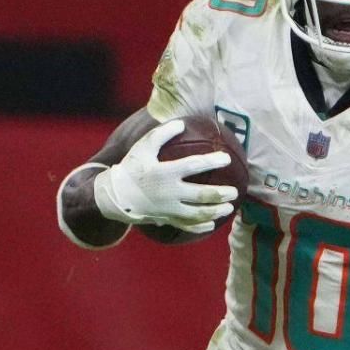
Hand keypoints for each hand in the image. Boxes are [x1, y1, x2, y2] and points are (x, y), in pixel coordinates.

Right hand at [92, 119, 237, 233]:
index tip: (226, 159)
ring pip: (197, 214)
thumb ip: (162, 134)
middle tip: (235, 191)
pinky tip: (211, 224)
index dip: (211, 162)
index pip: (193, 166)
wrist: (115, 195)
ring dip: (215, 212)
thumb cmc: (132, 168)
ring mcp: (168, 209)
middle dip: (220, 194)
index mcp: (165, 173)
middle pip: (201, 195)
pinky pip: (186, 226)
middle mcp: (169, 192)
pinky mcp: (166, 219)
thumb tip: (182, 123)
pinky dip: (200, 227)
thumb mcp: (143, 147)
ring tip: (229, 208)